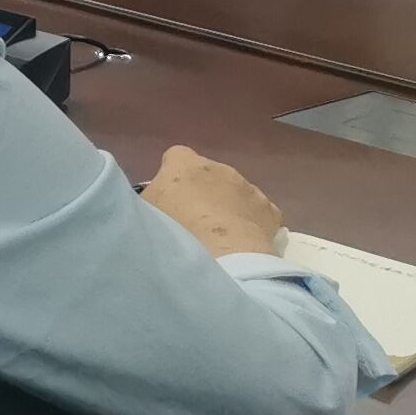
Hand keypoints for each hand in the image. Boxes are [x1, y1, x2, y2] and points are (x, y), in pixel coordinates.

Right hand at [143, 144, 282, 259]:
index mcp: (185, 163)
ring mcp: (249, 188)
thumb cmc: (174, 231)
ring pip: (236, 193)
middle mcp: (220, 168)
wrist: (223, 258)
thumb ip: (150, 196)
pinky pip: (258, 212)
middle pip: (208, 175)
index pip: (176, 157)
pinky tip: (243, 242)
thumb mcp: (145, 210)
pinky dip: (251, 222)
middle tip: (192, 222)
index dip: (171, 175)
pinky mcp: (270, 211)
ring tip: (219, 238)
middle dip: (203, 193)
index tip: (169, 197)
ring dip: (228, 207)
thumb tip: (155, 197)